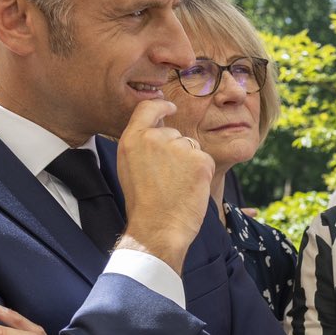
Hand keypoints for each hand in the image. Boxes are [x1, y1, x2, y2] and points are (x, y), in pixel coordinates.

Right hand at [114, 98, 213, 271]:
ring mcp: (178, 147)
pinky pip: (206, 160)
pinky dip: (202, 174)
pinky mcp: (200, 159)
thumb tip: (158, 127)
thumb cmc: (144, 204)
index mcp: (133, 139)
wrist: (157, 228)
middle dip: (176, 152)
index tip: (170, 106)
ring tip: (177, 187)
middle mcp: (155, 137)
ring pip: (191, 147)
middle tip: (167, 180)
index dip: (161, 105)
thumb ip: (141, 145)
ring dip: (190, 163)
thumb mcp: (129, 168)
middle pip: (174, 134)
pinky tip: (189, 189)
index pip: (148, 108)